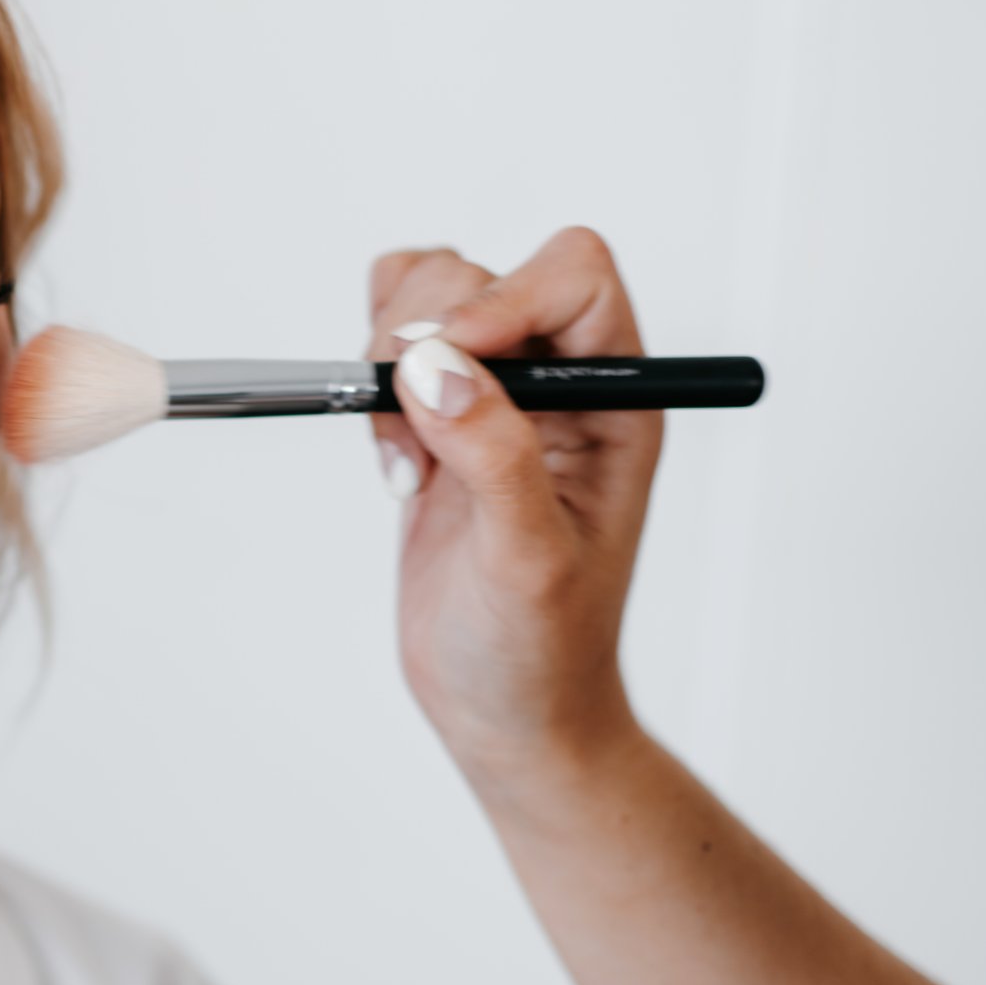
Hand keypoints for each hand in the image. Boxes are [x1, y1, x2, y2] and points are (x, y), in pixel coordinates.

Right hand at [364, 227, 662, 786]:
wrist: (505, 709)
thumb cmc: (542, 649)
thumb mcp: (529, 559)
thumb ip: (494, 453)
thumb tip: (435, 364)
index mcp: (617, 403)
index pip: (574, 279)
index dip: (503, 300)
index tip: (443, 361)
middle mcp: (562, 386)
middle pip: (484, 275)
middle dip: (425, 337)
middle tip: (412, 428)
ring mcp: (496, 400)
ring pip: (428, 298)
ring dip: (389, 363)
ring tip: (406, 458)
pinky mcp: (438, 422)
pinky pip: (393, 343)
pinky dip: (368, 382)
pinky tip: (392, 456)